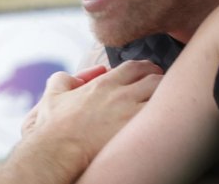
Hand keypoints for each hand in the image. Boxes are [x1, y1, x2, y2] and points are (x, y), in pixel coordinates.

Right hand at [18, 60, 162, 180]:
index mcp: (103, 84)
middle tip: (162, 87)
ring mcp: (129, 110)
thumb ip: (62, 81)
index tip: (149, 73)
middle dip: (161, 79)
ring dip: (165, 95)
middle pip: (154, 77)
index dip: (146, 68)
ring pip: (161, 92)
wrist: (55, 151)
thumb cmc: (52, 128)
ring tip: (166, 102)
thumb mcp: (52, 97)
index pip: (135, 67)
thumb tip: (73, 78)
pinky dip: (164, 115)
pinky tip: (163, 119)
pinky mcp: (134, 128)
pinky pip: (159, 116)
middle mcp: (120, 94)